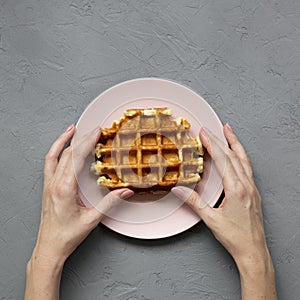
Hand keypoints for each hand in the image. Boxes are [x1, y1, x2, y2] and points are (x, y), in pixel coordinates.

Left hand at [32, 125, 133, 263]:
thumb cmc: (67, 235)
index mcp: (65, 189)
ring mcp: (49, 184)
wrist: (50, 246)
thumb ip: (110, 202)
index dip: (88, 143)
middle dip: (82, 139)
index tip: (97, 133)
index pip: (77, 158)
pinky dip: (55, 151)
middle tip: (94, 130)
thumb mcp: (92, 219)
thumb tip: (125, 191)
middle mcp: (55, 183)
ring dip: (64, 140)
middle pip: (68, 153)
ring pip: (55, 155)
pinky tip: (62, 146)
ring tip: (72, 129)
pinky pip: (49, 163)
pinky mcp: (48, 187)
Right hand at [172, 124, 276, 298]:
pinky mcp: (254, 192)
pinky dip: (241, 155)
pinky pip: (247, 167)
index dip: (212, 144)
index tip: (204, 133)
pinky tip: (237, 153)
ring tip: (229, 131)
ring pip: (244, 159)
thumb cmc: (235, 237)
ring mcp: (252, 188)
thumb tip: (179, 189)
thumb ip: (194, 202)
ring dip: (235, 143)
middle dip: (221, 139)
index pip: (223, 160)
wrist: (253, 250)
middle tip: (211, 128)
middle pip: (233, 155)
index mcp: (236, 189)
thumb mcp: (211, 219)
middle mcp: (246, 185)